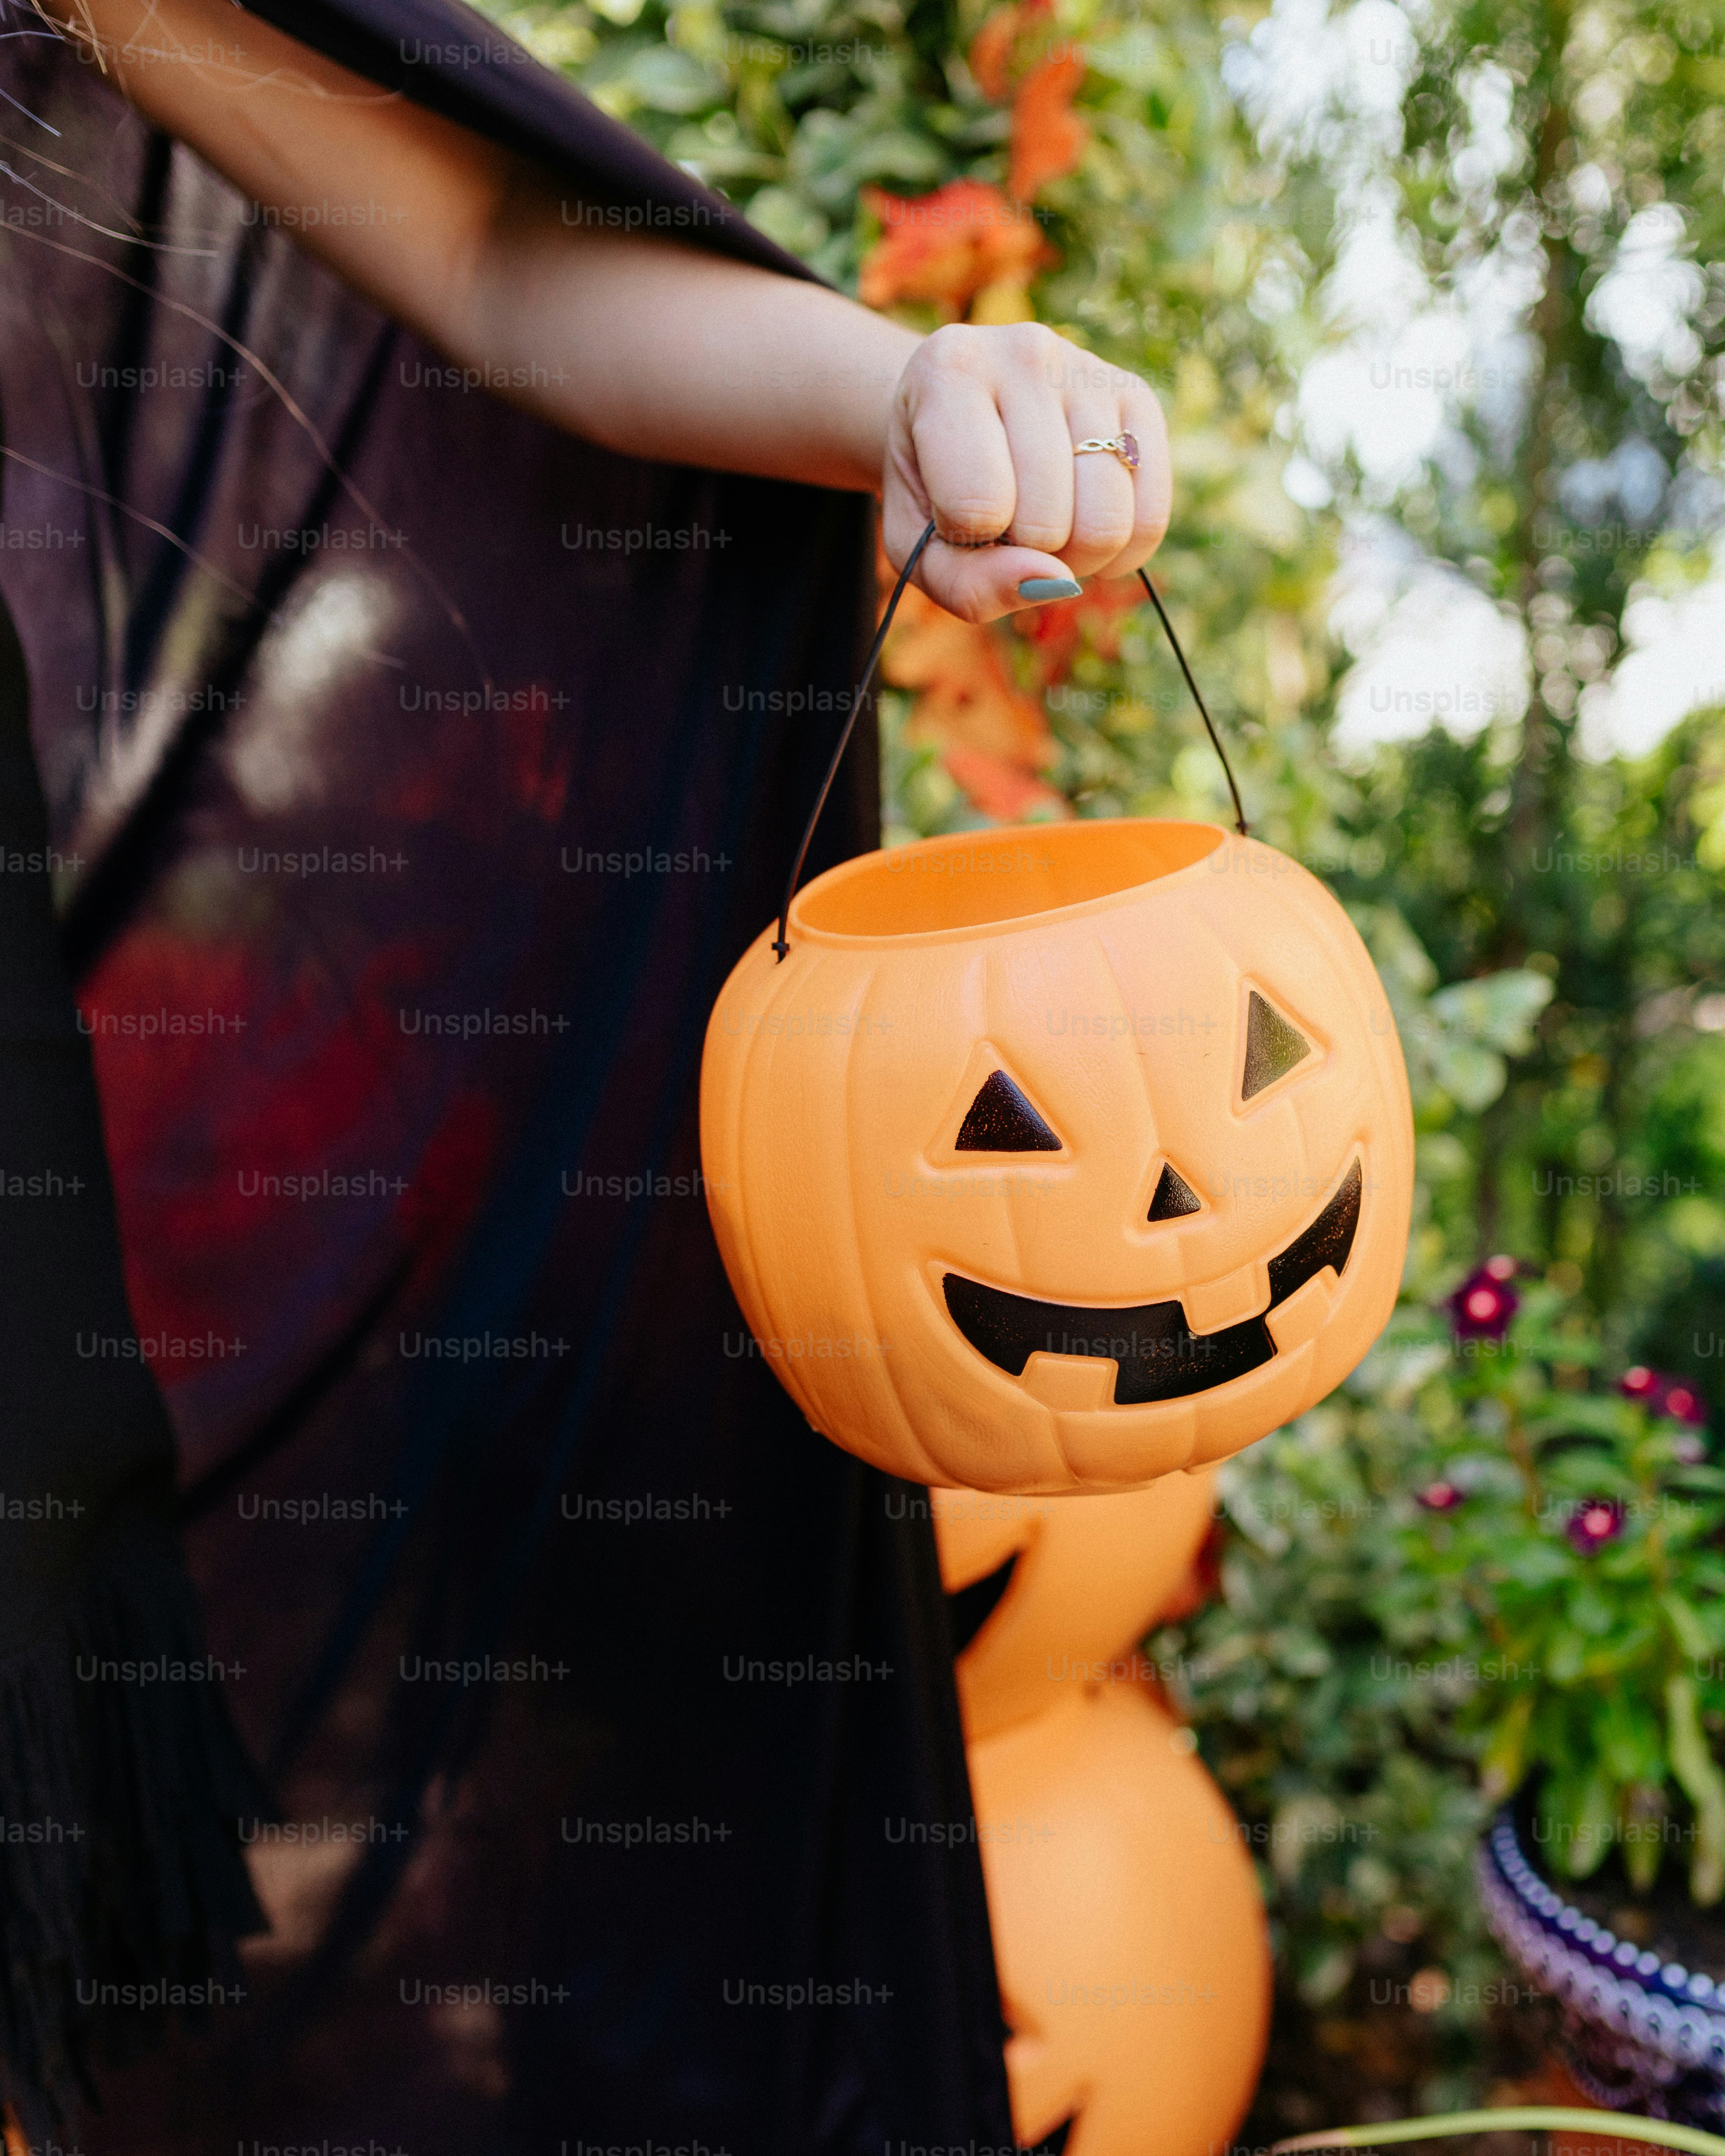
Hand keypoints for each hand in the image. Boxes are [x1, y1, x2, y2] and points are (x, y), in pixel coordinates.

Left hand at [882, 322, 1171, 622]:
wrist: (955, 411)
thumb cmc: (931, 486)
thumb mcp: (917, 544)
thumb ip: (966, 583)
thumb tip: (1059, 583)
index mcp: (951, 371)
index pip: (978, 503)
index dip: (967, 539)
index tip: (954, 513)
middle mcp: (1027, 352)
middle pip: (1047, 521)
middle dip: (1024, 554)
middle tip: (1004, 526)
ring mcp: (1089, 370)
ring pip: (1105, 522)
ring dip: (1074, 557)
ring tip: (1044, 528)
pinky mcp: (1136, 395)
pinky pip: (1151, 515)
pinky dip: (1121, 553)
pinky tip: (1086, 532)